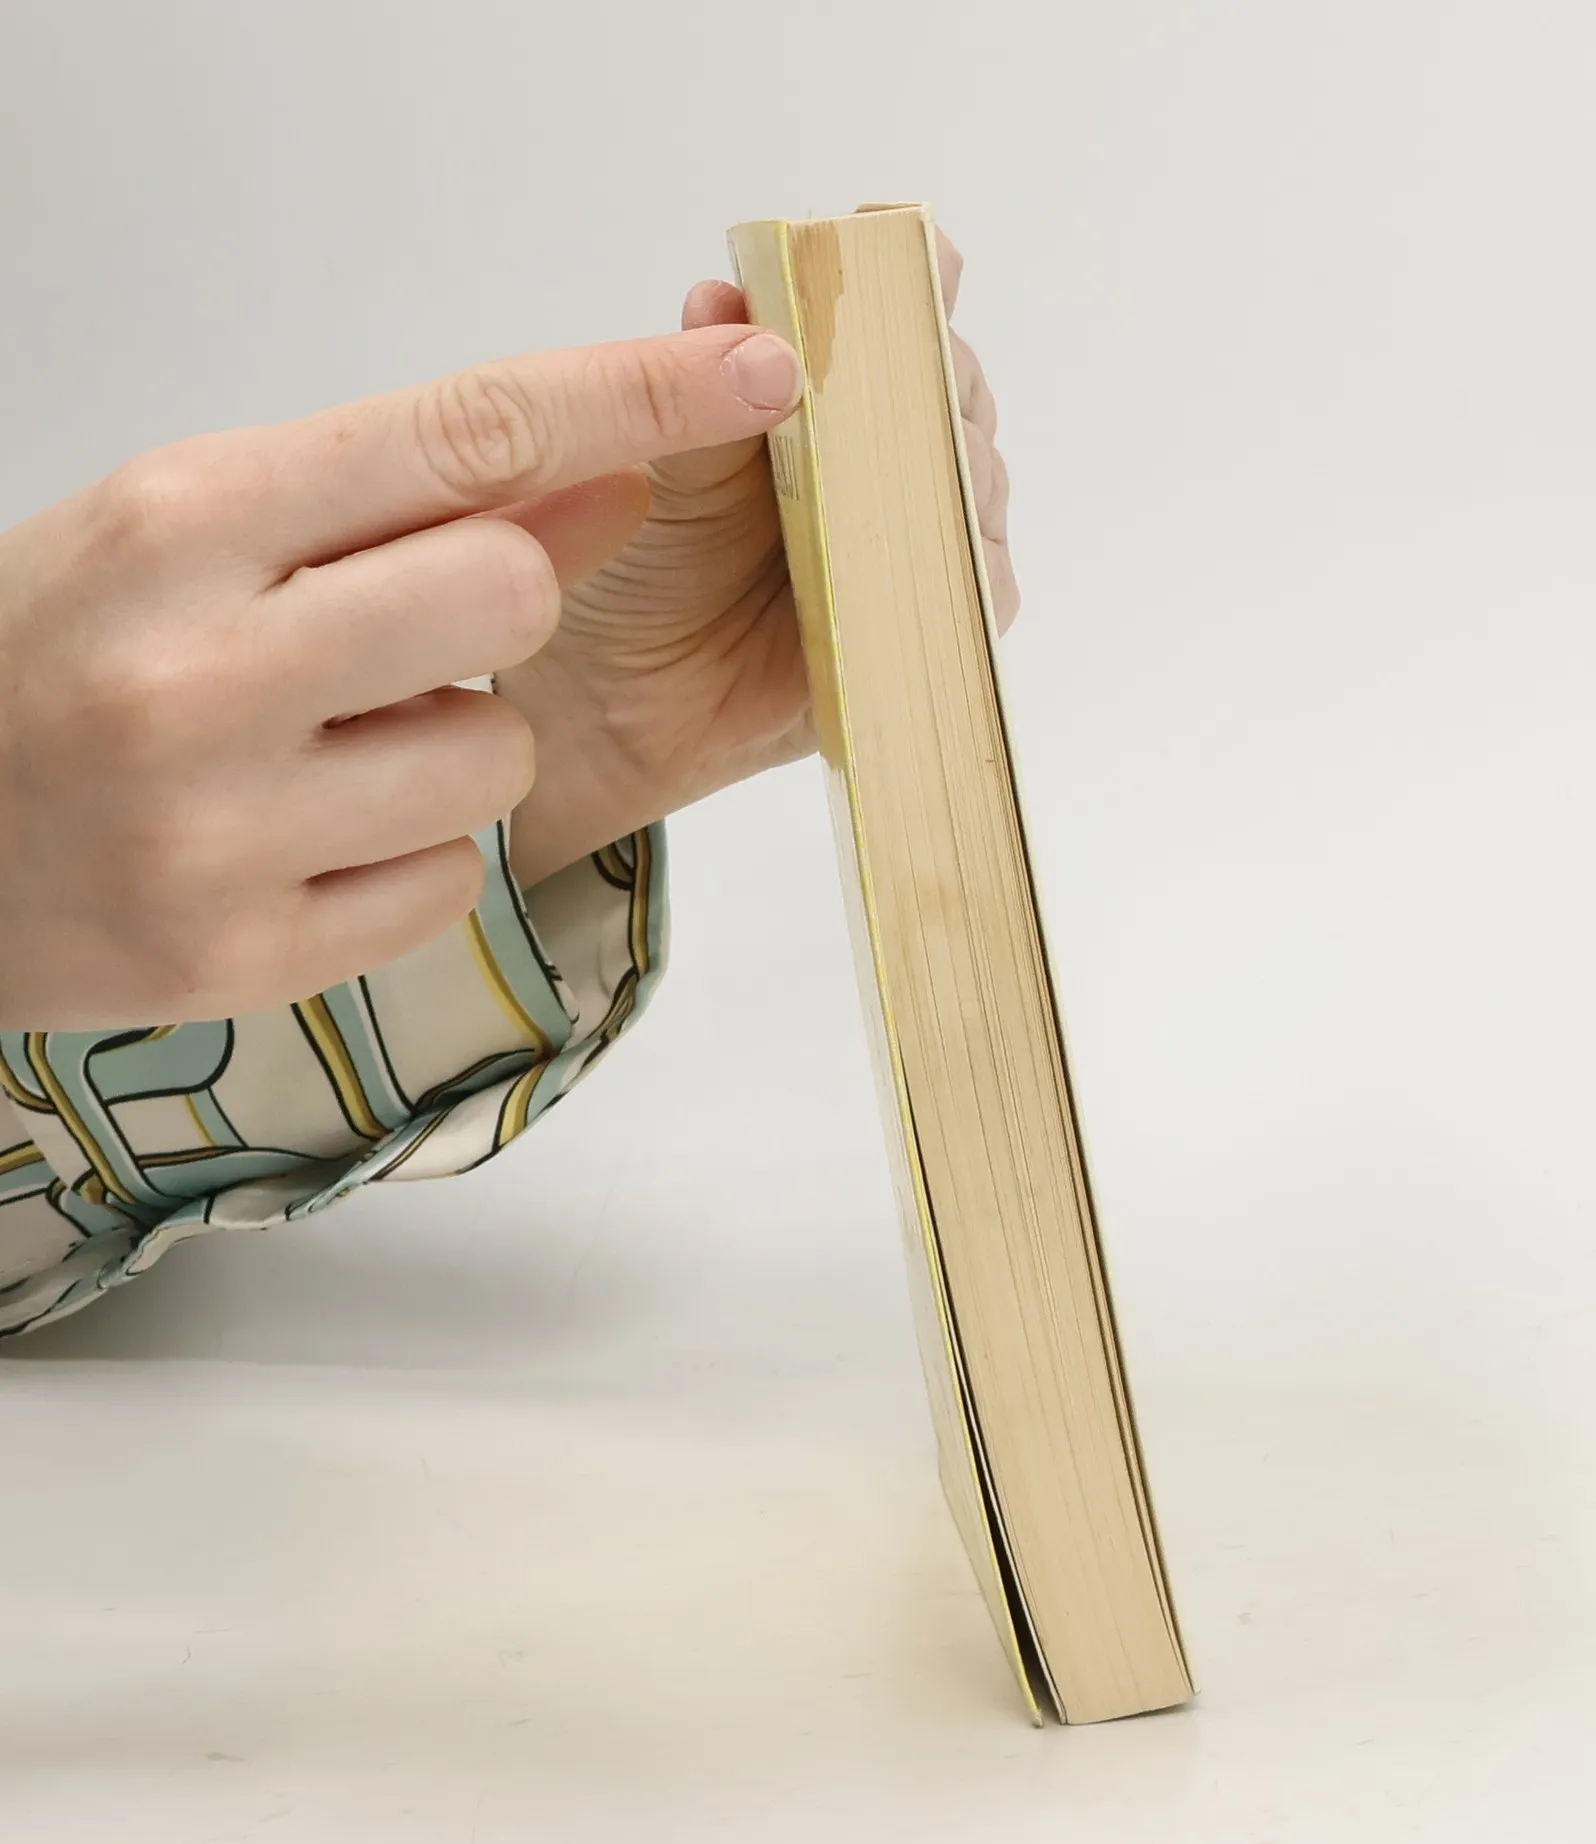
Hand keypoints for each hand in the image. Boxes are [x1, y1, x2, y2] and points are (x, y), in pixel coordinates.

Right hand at [0, 324, 803, 1030]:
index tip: (766, 375)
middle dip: (506, 602)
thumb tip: (607, 478)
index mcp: (181, 520)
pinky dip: (411, 851)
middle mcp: (200, 673)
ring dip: (457, 741)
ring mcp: (222, 832)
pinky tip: (311, 835)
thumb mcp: (195, 526)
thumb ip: (401, 505)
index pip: (470, 433)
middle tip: (409, 627)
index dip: (640, 396)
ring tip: (331, 746)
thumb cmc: (59, 652)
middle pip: (515, 595)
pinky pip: (450, 880)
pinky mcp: (249, 956)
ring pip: (499, 757)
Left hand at [495, 231, 1018, 887]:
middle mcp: (877, 457)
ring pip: (976, 487)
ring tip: (914, 469)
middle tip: (904, 378)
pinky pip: (979, 595)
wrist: (611, 701)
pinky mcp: (925, 631)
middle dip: (938, 377)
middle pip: (952, 392)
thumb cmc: (626, 567)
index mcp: (817, 393)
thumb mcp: (658, 470)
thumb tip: (724, 298)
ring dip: (958, 472)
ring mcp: (909, 543)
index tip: (924, 260)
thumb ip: (694, 390)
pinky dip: (970, 575)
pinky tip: (936, 560)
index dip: (915, 281)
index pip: (891, 314)